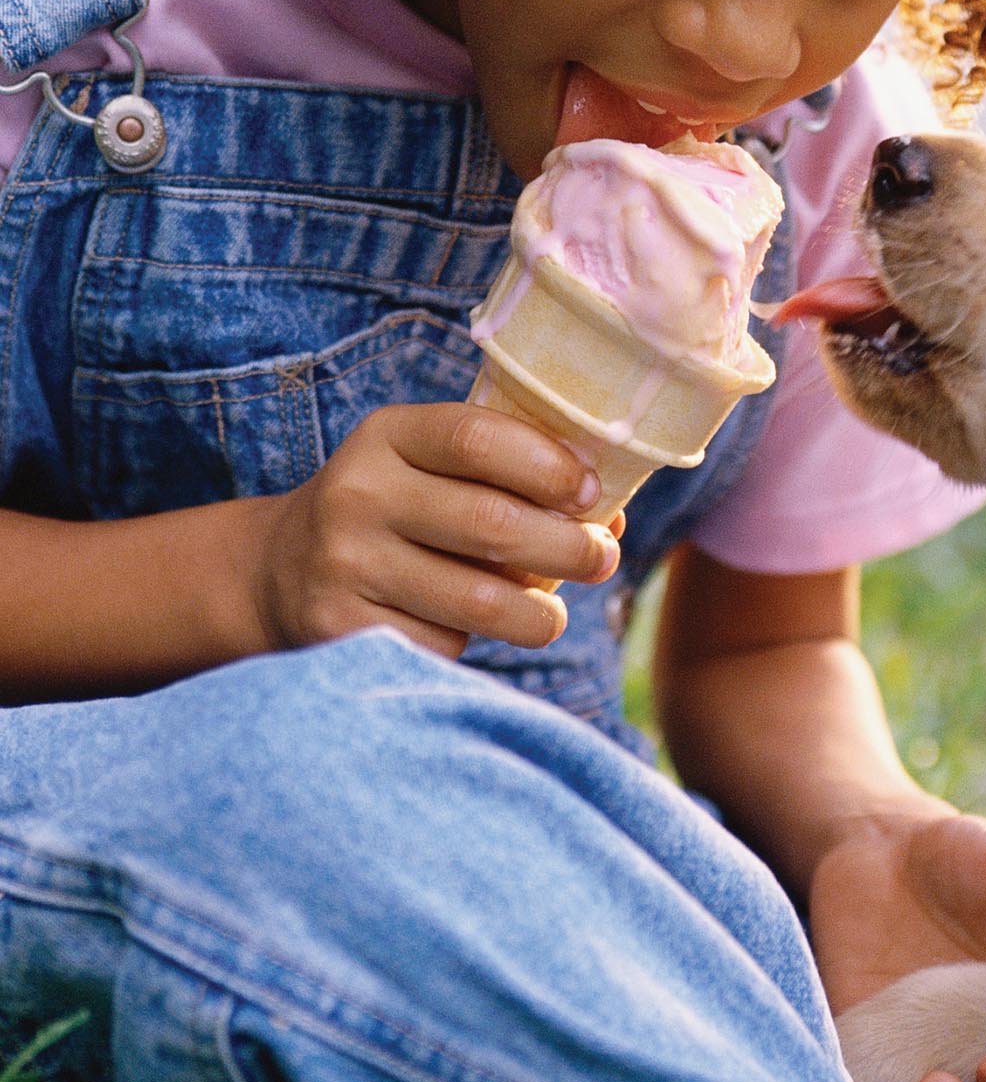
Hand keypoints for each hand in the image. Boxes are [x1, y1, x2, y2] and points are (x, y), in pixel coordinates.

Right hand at [247, 402, 622, 658]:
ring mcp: (346, 565)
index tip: (589, 494)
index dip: (548, 465)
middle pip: (492, 524)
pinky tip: (479, 631)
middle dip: (568, 548)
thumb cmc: (394, 510)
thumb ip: (509, 474)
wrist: (278, 572)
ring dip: (540, 614)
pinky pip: (444, 646)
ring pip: (479, 600)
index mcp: (387, 435)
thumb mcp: (426, 466)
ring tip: (555, 612)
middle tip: (601, 558)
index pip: (478, 437)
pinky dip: (478, 646)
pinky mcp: (343, 631)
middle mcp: (358, 494)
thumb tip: (611, 517)